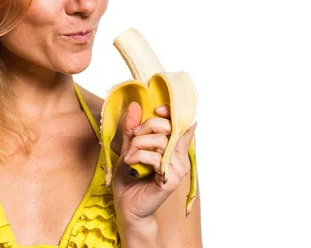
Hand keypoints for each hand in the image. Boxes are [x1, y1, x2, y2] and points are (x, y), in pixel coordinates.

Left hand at [112, 101, 195, 224]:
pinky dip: (138, 155)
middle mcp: (180, 157)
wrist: (126, 205)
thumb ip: (132, 128)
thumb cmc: (129, 177)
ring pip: (161, 141)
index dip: (172, 112)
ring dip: (139, 143)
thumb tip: (134, 105)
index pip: (184, 123)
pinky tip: (130, 162)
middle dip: (147, 126)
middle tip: (134, 138)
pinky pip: (155, 158)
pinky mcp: (170, 180)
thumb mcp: (128, 147)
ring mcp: (177, 169)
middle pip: (170, 127)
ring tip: (129, 154)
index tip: (156, 110)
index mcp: (174, 147)